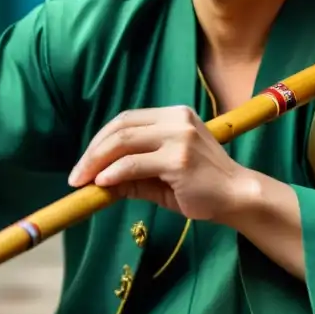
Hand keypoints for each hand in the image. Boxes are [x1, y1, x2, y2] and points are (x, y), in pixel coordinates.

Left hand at [67, 106, 256, 221]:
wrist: (238, 198)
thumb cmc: (201, 188)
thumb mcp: (161, 177)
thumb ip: (132, 175)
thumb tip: (97, 180)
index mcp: (173, 115)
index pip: (126, 120)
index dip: (99, 140)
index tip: (84, 163)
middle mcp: (176, 119)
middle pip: (121, 128)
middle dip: (93, 152)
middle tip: (76, 175)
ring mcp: (179, 136)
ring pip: (124, 142)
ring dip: (97, 163)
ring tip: (82, 181)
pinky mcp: (179, 158)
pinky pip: (135, 163)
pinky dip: (114, 172)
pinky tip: (102, 183)